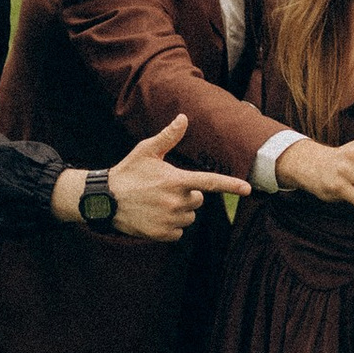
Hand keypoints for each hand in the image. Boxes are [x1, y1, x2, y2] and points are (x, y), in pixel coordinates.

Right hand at [110, 114, 250, 244]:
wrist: (105, 200)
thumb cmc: (128, 172)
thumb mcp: (146, 151)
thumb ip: (168, 137)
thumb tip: (183, 118)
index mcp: (176, 180)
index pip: (210, 182)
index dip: (231, 185)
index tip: (248, 189)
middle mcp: (176, 202)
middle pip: (197, 200)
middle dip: (187, 195)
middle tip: (164, 189)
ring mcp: (169, 220)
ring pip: (189, 217)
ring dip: (179, 212)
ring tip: (157, 203)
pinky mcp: (162, 234)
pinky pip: (178, 232)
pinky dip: (170, 227)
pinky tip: (154, 217)